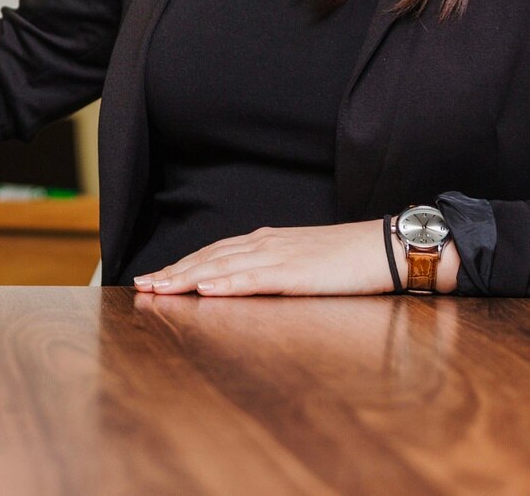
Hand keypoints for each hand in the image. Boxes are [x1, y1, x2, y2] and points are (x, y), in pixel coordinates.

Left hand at [130, 220, 452, 296]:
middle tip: (142, 286)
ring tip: (158, 288)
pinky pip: (254, 279)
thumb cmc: (351, 259)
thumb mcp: (304, 262)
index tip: (154, 278)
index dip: (181, 265)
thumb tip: (247, 281)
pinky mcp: (296, 273)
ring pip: (222, 266)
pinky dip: (226, 283)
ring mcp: (280, 256)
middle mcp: (266, 244)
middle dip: (173, 272)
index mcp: (268, 241)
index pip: (214, 253)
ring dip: (186, 277)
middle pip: (209, 257)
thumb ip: (274, 269)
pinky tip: (205, 289)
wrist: (387, 247)